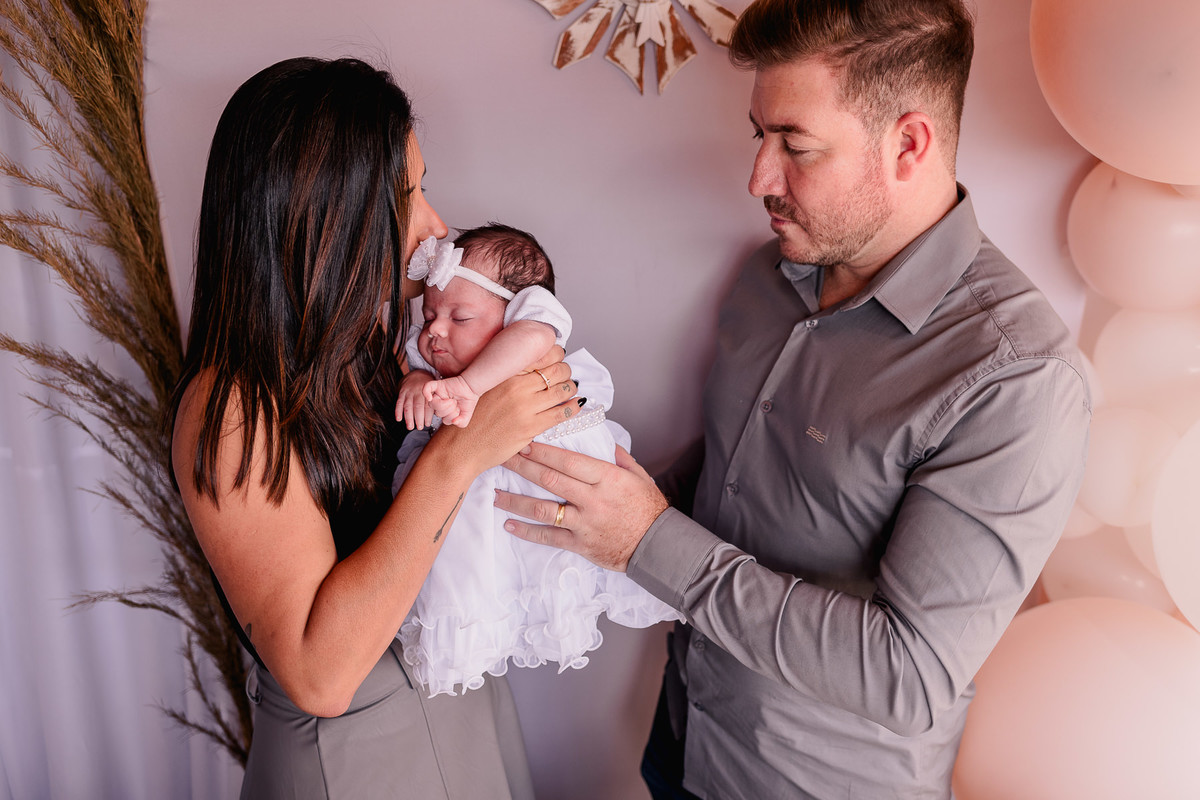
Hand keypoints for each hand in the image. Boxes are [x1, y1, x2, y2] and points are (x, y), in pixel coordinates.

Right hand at [396, 370, 435, 429]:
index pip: (428, 405)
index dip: (427, 415)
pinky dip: (398, 411)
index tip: (428, 424)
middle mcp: (418, 392)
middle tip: (420, 427)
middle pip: (418, 406)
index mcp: (427, 392)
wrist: (417, 375)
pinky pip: (399, 402)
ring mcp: (409, 392)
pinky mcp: (402, 393)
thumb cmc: (428, 388)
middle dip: (418, 418)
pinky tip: (398, 419)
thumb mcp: (434, 391)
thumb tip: (441, 416)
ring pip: (408, 405)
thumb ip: (436, 402)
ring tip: (410, 427)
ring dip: (408, 417)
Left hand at [424, 375, 478, 427]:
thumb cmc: (468, 399)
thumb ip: (461, 422)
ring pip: (432, 404)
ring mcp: (437, 394)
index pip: (444, 420)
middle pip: (437, 413)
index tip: (459, 411)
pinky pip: (426, 388)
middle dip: (449, 410)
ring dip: (444, 405)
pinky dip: (426, 393)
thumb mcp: (466, 415)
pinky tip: (430, 397)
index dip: (452, 417)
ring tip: (452, 400)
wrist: (472, 387)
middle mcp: (440, 403)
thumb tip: (454, 422)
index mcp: (445, 411)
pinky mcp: (437, 385)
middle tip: (456, 404)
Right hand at [430, 347, 578, 475]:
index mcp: (505, 374)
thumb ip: (508, 378)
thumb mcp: (486, 388)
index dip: (556, 354)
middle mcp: (516, 387)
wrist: (461, 448)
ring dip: (570, 388)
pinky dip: (572, 407)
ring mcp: (525, 407)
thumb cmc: (472, 418)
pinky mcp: (531, 427)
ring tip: (570, 389)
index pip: (541, 355)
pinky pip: (561, 413)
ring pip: (562, 390)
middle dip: (566, 371)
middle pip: (556, 370)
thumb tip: (532, 369)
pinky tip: (575, 405)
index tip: (558, 356)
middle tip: (566, 375)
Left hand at [494, 444, 667, 571]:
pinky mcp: (580, 544)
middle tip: (502, 457)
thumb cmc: (648, 508)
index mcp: (607, 478)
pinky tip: (510, 525)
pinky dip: (527, 531)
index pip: (568, 461)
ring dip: (516, 501)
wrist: (657, 546)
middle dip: (522, 467)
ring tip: (496, 494)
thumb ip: (617, 456)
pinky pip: (549, 537)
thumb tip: (600, 438)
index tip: (524, 443)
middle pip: (550, 480)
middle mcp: (593, 499)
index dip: (543, 452)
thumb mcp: (638, 476)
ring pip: (543, 509)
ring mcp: (584, 523)